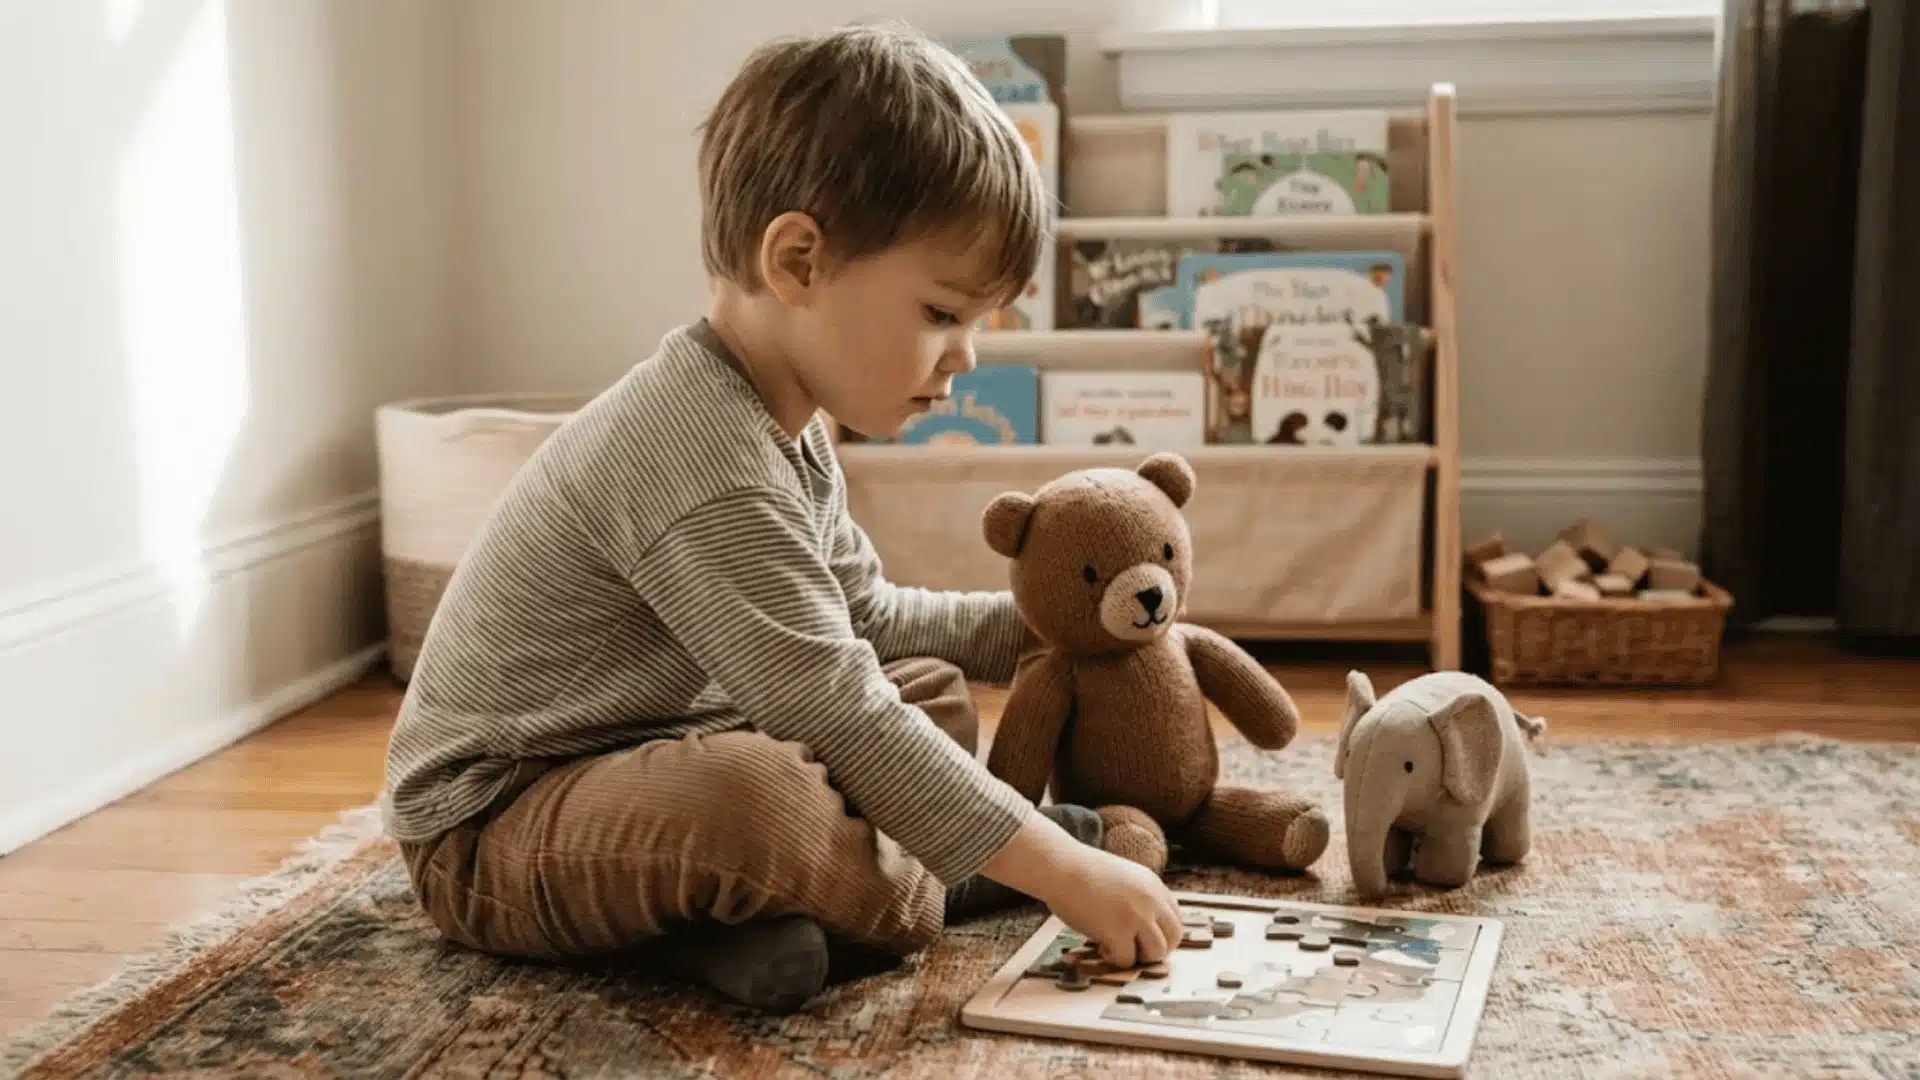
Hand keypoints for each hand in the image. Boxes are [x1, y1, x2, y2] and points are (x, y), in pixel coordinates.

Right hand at [1042, 846, 1184, 968]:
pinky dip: (1114, 958)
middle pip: (1174, 938)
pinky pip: (1127, 959)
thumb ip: (1139, 898)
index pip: (1176, 919)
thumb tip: (1144, 927)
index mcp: (1154, 886)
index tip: (1143, 938)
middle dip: (1155, 948)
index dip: (1161, 933)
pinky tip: (1100, 945)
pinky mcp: (1118, 932)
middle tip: (1132, 947)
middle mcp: (1152, 900)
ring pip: (1157, 953)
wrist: (1060, 866)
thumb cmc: (1081, 871)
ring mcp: (1137, 916)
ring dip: (1137, 956)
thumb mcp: (1123, 878)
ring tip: (1114, 945)